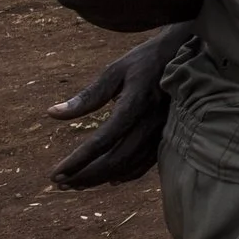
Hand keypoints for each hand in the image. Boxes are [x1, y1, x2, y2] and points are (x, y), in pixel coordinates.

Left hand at [47, 23, 194, 188]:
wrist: (185, 54)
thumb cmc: (145, 61)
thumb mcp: (114, 71)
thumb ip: (87, 96)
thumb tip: (53, 113)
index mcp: (135, 104)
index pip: (103, 140)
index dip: (78, 160)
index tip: (56, 173)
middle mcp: (151, 122)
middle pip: (116, 159)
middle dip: (86, 175)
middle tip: (60, 183)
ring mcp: (161, 131)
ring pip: (130, 165)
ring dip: (101, 178)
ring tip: (76, 184)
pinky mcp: (167, 135)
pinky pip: (146, 164)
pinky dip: (125, 176)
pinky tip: (109, 180)